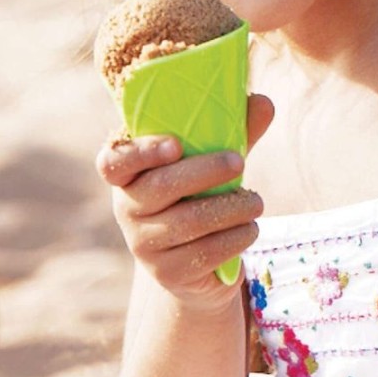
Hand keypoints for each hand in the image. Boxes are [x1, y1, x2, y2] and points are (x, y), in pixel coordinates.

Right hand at [96, 94, 272, 306]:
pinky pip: (205, 252)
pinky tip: (250, 229)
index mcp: (128, 174)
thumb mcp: (212, 163)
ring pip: (188, 222)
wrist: (199, 264)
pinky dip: (235, 237)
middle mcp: (126, 209)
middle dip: (206, 171)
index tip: (176, 144)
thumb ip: (232, 132)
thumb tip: (264, 103)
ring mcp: (143, 244)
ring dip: (231, 208)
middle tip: (240, 162)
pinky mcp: (167, 273)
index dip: (141, 152)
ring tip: (256, 202)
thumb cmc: (202, 195)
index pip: (114, 162)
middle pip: (160, 187)